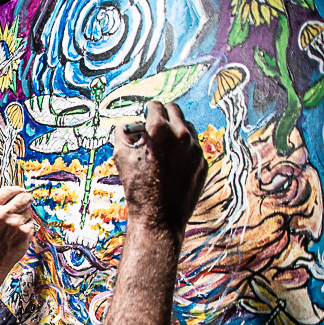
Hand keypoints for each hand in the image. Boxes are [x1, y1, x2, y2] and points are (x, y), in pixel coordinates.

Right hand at [0, 185, 36, 291]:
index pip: (8, 190)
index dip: (16, 189)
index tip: (20, 191)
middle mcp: (2, 213)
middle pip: (23, 197)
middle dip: (27, 198)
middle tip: (28, 201)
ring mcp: (15, 222)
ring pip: (28, 212)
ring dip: (25, 217)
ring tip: (15, 228)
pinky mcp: (25, 232)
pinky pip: (31, 224)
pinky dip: (27, 228)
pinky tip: (18, 235)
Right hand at [113, 102, 207, 237]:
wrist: (159, 218)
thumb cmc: (137, 188)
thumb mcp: (120, 157)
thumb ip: (122, 134)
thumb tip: (128, 126)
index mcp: (160, 130)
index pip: (155, 106)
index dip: (147, 112)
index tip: (144, 118)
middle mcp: (181, 135)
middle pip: (175, 110)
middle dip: (163, 116)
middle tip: (154, 128)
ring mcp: (195, 149)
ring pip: (187, 127)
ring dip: (175, 131)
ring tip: (163, 148)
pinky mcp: (203, 162)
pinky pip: (193, 148)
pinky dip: (183, 150)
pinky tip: (172, 165)